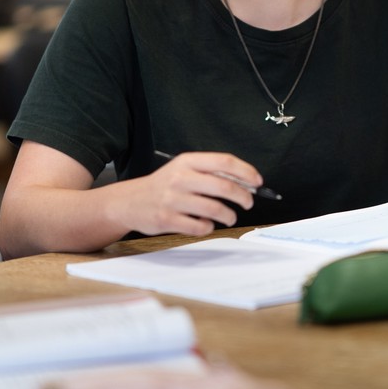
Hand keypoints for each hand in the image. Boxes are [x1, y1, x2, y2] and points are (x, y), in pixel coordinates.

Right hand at [108, 152, 261, 238]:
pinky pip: (200, 227)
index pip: (224, 162)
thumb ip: (210, 172)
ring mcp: (173, 199)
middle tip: (248, 203)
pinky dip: (209, 227)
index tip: (257, 182)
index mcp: (187, 161)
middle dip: (243, 197)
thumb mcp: (183, 169)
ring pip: (215, 209)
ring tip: (229, 216)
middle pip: (224, 187)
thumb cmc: (164, 185)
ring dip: (229, 215)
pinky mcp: (167, 219)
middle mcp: (180, 178)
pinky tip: (206, 224)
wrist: (130, 201)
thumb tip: (246, 183)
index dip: (246, 172)